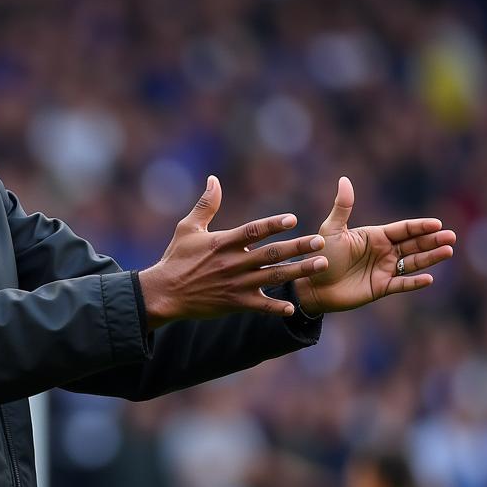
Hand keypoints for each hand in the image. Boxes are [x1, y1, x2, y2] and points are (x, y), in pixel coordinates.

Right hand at [138, 176, 328, 328]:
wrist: (164, 293)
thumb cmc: (176, 258)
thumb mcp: (187, 228)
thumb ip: (206, 205)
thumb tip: (213, 179)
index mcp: (223, 243)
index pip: (252, 231)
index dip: (272, 224)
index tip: (292, 219)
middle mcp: (233, 263)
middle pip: (271, 254)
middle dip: (298, 247)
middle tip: (320, 241)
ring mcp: (236, 284)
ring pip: (273, 277)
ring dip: (299, 271)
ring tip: (321, 264)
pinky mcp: (235, 303)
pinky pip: (260, 306)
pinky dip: (277, 307)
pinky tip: (294, 307)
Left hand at [294, 177, 455, 316]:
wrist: (311, 285)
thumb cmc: (320, 256)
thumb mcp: (332, 230)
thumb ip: (343, 207)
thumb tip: (345, 179)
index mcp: (375, 236)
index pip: (403, 229)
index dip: (420, 226)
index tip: (437, 223)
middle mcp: (384, 252)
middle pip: (414, 244)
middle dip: (432, 240)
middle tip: (451, 237)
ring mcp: (384, 270)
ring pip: (413, 263)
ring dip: (430, 257)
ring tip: (448, 251)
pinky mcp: (381, 288)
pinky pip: (401, 284)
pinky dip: (414, 283)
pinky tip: (429, 278)